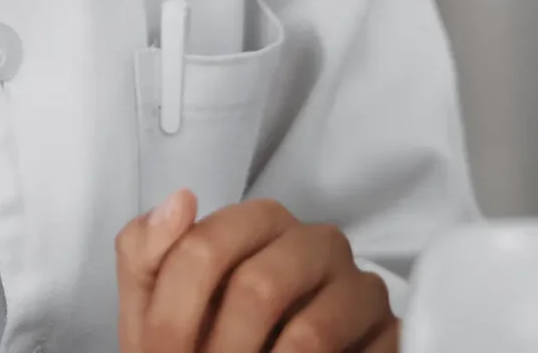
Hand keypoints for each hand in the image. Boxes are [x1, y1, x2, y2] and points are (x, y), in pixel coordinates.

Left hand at [116, 192, 395, 352]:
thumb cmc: (200, 336)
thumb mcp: (156, 300)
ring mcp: (361, 287)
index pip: (205, 248)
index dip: (174, 314)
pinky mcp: (392, 334)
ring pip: (309, 333)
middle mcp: (317, 242)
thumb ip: (146, 251)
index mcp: (260, 220)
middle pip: (257, 288)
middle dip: (220, 349)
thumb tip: (181, 199)